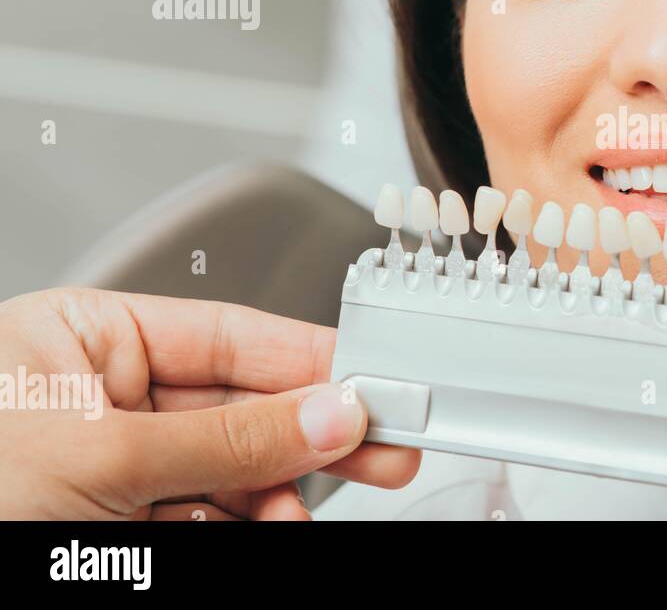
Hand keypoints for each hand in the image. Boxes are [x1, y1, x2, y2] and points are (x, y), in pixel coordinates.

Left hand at [0, 288, 419, 519]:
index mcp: (86, 338)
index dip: (309, 355)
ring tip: (304, 515)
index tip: (376, 379)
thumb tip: (326, 411)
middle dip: (313, 427)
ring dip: (280, 492)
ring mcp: (118, 461)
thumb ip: (227, 435)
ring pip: (233, 467)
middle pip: (242, 401)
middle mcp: (107, 394)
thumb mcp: (104, 455)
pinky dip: (247, 523)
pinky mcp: (123, 521)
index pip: (228, 333)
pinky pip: (209, 512)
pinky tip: (270, 527)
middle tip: (386, 445)